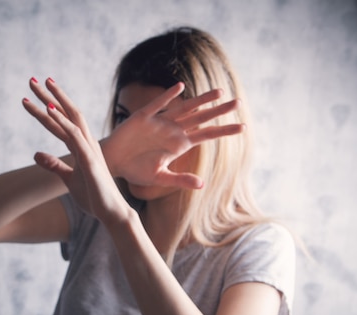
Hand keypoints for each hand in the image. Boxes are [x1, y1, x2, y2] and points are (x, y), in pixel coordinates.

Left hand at [28, 79, 131, 223]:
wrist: (111, 213)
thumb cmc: (94, 197)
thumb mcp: (69, 179)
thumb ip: (54, 165)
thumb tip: (36, 154)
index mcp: (81, 147)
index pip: (61, 123)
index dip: (47, 108)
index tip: (32, 95)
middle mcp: (86, 143)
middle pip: (67, 113)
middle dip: (50, 95)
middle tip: (32, 80)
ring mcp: (89, 149)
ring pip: (70, 118)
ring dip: (53, 102)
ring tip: (38, 87)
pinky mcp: (89, 160)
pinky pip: (74, 135)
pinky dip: (62, 121)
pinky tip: (50, 110)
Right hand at [103, 83, 244, 188]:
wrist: (112, 162)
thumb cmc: (135, 170)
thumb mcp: (159, 177)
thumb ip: (180, 180)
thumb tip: (202, 184)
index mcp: (179, 144)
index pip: (206, 135)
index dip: (224, 131)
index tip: (243, 127)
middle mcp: (173, 130)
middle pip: (201, 118)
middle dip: (219, 111)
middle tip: (239, 103)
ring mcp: (159, 122)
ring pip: (184, 108)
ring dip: (201, 100)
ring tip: (220, 92)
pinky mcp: (143, 117)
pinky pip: (157, 104)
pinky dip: (168, 96)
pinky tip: (180, 87)